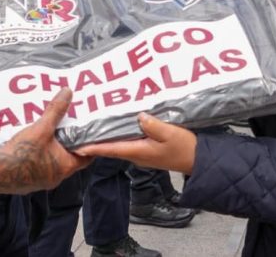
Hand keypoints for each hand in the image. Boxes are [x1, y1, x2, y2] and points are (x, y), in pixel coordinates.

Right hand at [0, 88, 90, 195]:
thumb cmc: (23, 152)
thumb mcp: (42, 128)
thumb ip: (56, 110)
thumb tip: (68, 92)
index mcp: (66, 166)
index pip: (87, 158)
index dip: (89, 145)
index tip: (89, 133)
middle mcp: (57, 178)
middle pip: (70, 160)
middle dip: (69, 145)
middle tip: (69, 128)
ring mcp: (42, 182)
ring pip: (53, 165)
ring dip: (53, 152)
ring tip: (51, 134)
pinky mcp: (29, 182)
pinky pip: (39, 169)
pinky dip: (40, 158)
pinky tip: (33, 146)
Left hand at [75, 112, 196, 174]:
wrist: (197, 160)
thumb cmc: (183, 147)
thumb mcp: (169, 134)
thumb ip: (153, 125)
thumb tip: (138, 115)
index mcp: (138, 151)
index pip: (110, 149)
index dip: (94, 148)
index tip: (78, 146)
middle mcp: (136, 154)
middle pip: (111, 148)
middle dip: (95, 141)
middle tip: (81, 131)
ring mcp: (141, 153)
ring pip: (118, 145)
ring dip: (106, 137)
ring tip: (93, 126)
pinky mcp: (147, 150)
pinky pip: (128, 142)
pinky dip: (119, 135)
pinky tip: (116, 126)